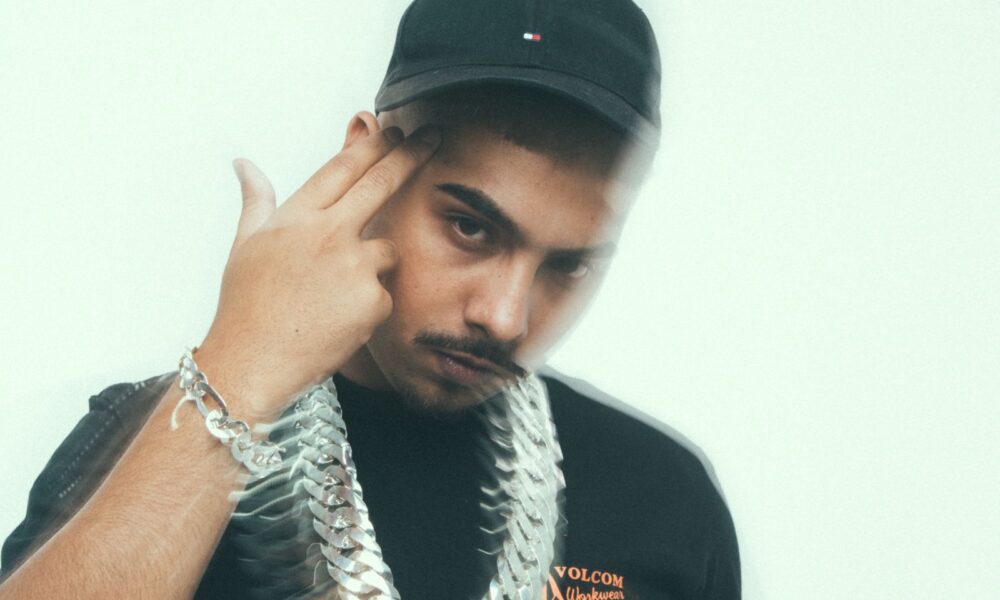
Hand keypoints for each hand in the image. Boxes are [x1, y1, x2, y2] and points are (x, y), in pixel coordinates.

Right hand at [195, 124, 441, 418]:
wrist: (252, 363)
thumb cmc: (247, 307)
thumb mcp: (246, 245)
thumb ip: (257, 200)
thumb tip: (245, 165)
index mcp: (297, 216)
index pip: (344, 167)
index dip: (374, 144)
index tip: (395, 128)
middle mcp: (328, 232)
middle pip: (382, 182)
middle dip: (412, 153)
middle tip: (434, 135)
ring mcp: (354, 265)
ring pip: (387, 250)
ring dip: (371, 266)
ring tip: (330, 298)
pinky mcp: (373, 300)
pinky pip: (384, 293)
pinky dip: (368, 306)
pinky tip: (338, 322)